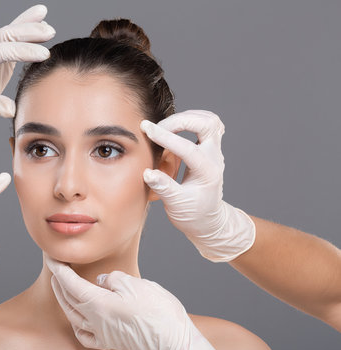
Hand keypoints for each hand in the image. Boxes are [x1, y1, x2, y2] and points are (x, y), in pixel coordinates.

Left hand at [0, 4, 55, 164]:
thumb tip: (11, 109)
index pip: (2, 50)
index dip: (23, 51)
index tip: (43, 55)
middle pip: (6, 35)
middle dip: (28, 31)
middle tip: (49, 32)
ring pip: (10, 34)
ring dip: (28, 27)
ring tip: (47, 24)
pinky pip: (14, 43)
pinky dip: (27, 35)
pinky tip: (40, 28)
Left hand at [45, 255, 221, 349]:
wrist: (174, 342)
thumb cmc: (160, 313)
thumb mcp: (137, 284)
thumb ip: (114, 279)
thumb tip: (102, 280)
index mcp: (99, 303)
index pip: (70, 283)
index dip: (59, 269)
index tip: (52, 257)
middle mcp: (95, 320)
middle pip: (68, 299)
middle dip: (59, 281)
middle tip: (56, 267)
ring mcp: (102, 333)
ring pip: (73, 316)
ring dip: (64, 299)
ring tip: (61, 287)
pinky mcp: (111, 341)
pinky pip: (85, 335)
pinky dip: (77, 325)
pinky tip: (79, 320)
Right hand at [140, 110, 255, 261]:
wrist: (208, 220)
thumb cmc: (193, 214)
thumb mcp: (176, 205)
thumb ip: (163, 188)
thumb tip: (147, 172)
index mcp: (207, 172)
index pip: (187, 147)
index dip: (165, 137)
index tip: (146, 129)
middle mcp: (214, 158)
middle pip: (206, 124)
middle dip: (180, 121)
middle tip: (158, 128)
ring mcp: (214, 151)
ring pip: (209, 120)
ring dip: (186, 117)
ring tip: (165, 126)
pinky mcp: (209, 148)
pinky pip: (206, 125)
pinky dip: (190, 120)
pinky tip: (175, 127)